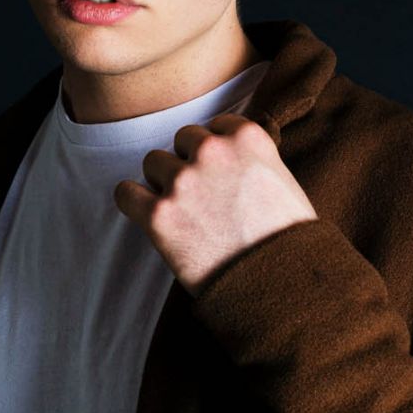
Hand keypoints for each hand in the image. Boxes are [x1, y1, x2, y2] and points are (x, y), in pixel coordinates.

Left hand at [113, 112, 318, 293]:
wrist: (280, 286)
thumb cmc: (287, 239)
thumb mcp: (281, 179)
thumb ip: (249, 157)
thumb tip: (224, 150)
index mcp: (247, 138)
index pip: (216, 125)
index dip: (217, 149)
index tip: (222, 173)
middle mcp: (212, 152)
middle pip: (183, 139)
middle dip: (190, 162)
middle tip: (205, 196)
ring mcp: (183, 182)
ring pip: (153, 161)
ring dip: (165, 181)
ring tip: (186, 211)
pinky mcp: (159, 216)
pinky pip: (126, 193)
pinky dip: (134, 202)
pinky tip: (149, 214)